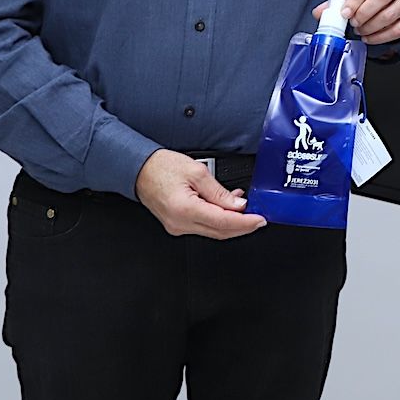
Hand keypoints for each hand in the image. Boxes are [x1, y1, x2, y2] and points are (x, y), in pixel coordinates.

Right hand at [134, 149, 265, 238]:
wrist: (139, 170)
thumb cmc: (162, 167)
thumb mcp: (197, 172)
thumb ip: (220, 191)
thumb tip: (239, 205)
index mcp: (185, 210)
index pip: (223, 223)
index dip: (245, 223)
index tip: (260, 220)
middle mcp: (180, 223)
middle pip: (220, 232)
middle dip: (243, 227)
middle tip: (259, 218)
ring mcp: (177, 226)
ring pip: (213, 231)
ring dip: (232, 223)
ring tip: (246, 209)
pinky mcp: (177, 224)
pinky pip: (203, 226)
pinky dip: (219, 220)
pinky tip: (227, 208)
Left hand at [315, 0, 399, 45]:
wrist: (399, 1)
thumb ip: (340, 1)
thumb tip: (319, 12)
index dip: (356, 0)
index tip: (345, 13)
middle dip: (364, 13)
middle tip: (354, 23)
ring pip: (390, 15)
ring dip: (371, 27)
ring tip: (361, 31)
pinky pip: (399, 29)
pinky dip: (381, 37)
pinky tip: (371, 37)